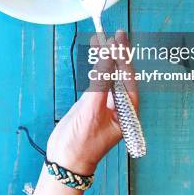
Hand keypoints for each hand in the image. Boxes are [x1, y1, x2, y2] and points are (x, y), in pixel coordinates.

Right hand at [46, 30, 135, 174]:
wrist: (65, 161)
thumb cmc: (82, 142)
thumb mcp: (92, 110)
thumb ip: (101, 82)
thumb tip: (108, 56)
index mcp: (128, 110)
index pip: (128, 77)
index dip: (123, 56)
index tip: (119, 39)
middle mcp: (120, 106)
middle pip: (120, 74)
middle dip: (117, 54)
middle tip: (115, 34)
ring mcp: (107, 104)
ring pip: (109, 75)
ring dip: (105, 58)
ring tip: (101, 39)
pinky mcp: (94, 104)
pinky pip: (98, 81)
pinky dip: (96, 67)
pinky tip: (95, 55)